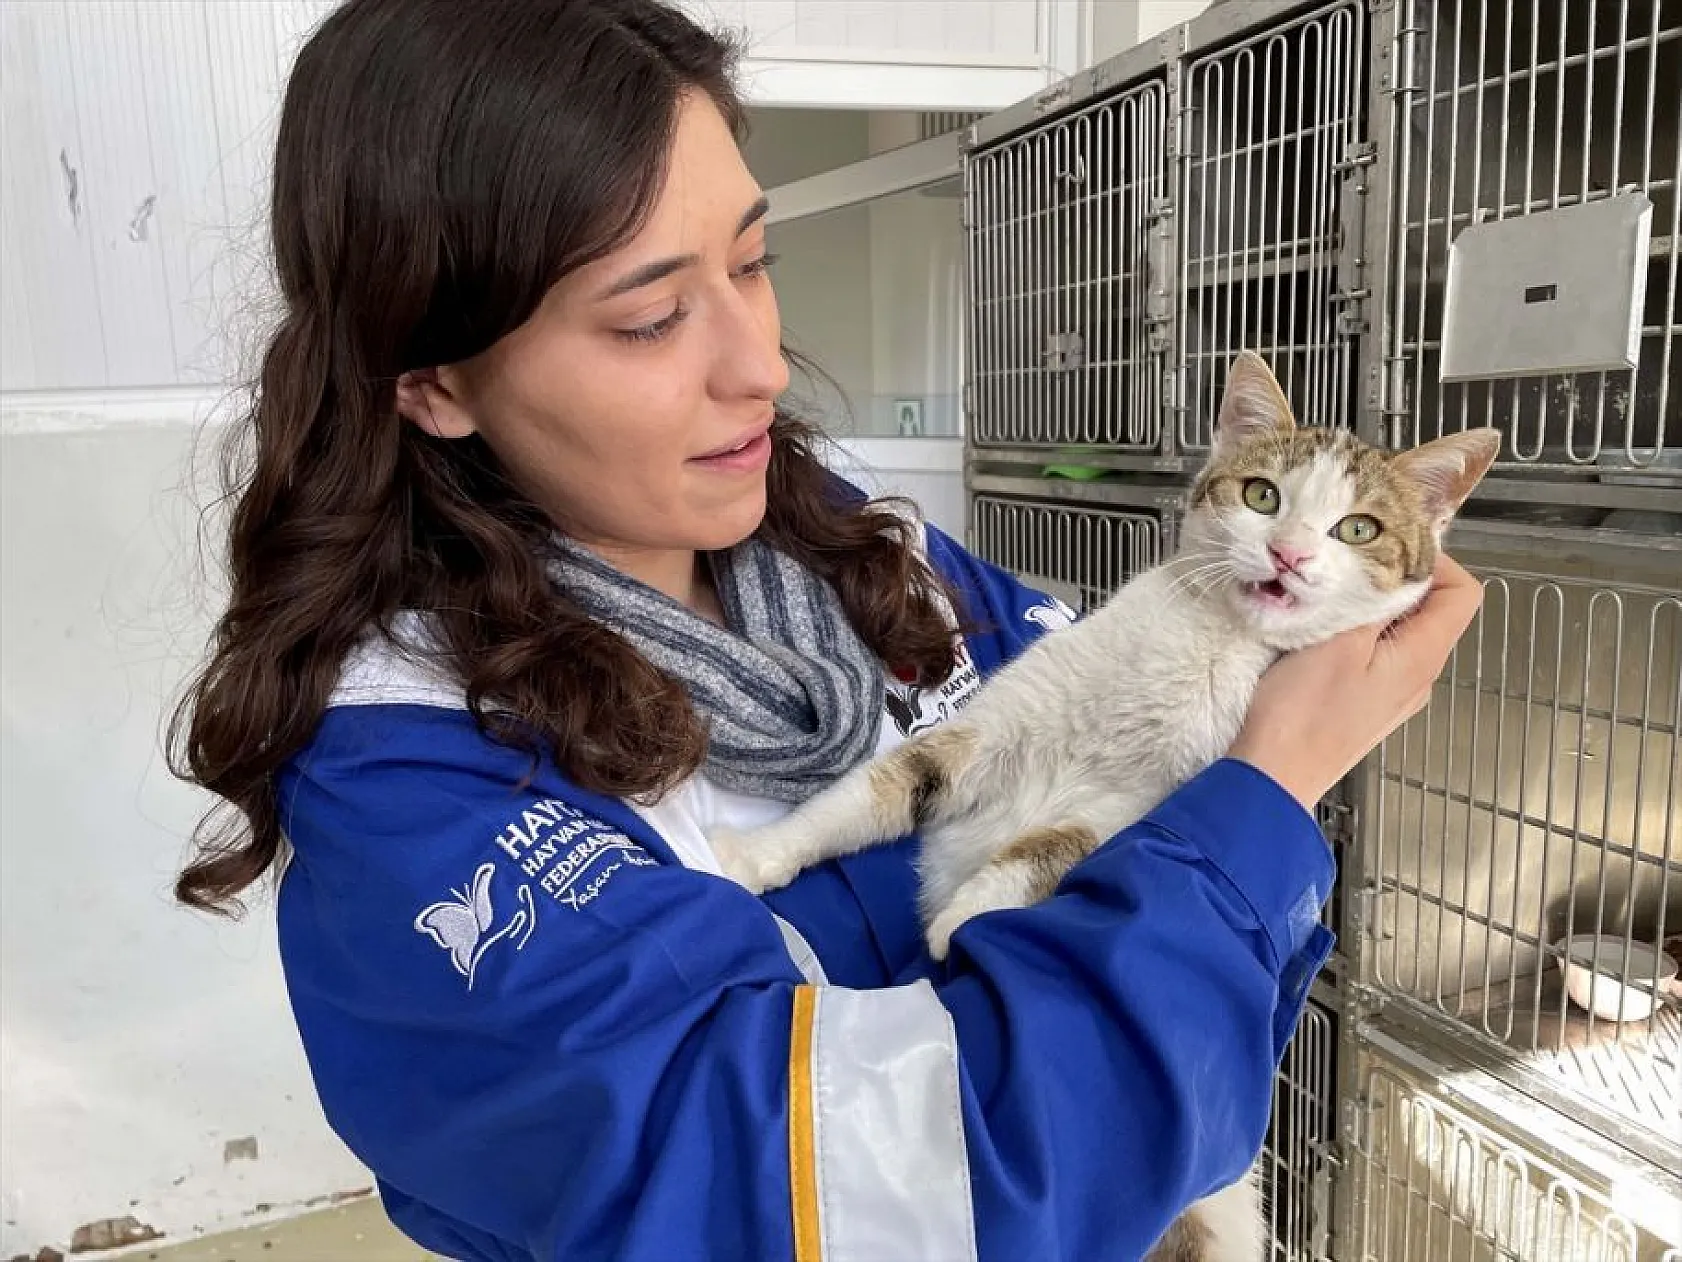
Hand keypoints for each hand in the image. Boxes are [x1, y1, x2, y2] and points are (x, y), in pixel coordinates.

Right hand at [1227, 553, 1483, 810]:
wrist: (1271, 776)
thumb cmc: (1302, 713)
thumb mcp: (1339, 639)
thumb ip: (1373, 599)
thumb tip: (1393, 564)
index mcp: (1423, 657)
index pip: (1463, 592)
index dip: (1435, 561)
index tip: (1388, 548)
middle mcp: (1419, 677)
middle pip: (1429, 609)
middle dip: (1393, 579)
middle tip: (1347, 565)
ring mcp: (1392, 693)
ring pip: (1398, 632)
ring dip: (1368, 607)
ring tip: (1327, 597)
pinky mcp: (1363, 703)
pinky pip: (1373, 655)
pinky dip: (1353, 633)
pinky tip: (1317, 632)